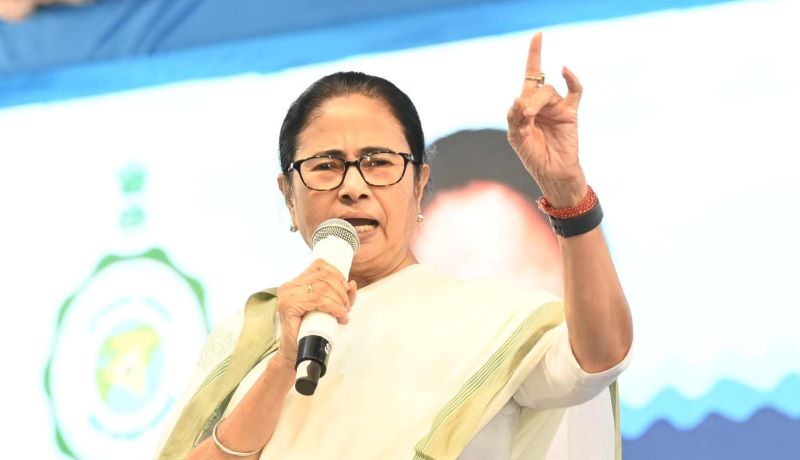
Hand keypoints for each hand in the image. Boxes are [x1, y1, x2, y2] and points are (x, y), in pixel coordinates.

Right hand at [272, 259, 357, 369]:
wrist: (295, 352)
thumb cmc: (310, 330)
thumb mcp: (329, 309)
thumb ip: (340, 296)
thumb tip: (352, 283)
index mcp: (296, 282)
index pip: (320, 265)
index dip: (337, 274)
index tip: (346, 289)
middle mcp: (289, 286)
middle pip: (324, 276)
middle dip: (341, 291)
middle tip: (346, 307)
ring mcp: (287, 295)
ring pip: (322, 287)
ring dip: (339, 300)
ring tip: (343, 313)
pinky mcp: (288, 306)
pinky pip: (317, 299)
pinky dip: (333, 306)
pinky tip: (339, 315)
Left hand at [507, 32, 587, 207]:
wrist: (552, 173)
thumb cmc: (532, 156)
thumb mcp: (516, 137)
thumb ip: (514, 117)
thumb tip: (519, 98)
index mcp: (527, 107)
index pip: (530, 76)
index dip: (534, 55)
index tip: (538, 35)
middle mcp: (543, 104)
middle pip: (537, 87)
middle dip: (529, 99)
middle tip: (525, 115)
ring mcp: (557, 107)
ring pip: (549, 92)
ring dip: (538, 101)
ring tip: (531, 117)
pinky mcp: (571, 114)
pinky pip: (575, 92)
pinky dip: (571, 80)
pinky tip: (565, 71)